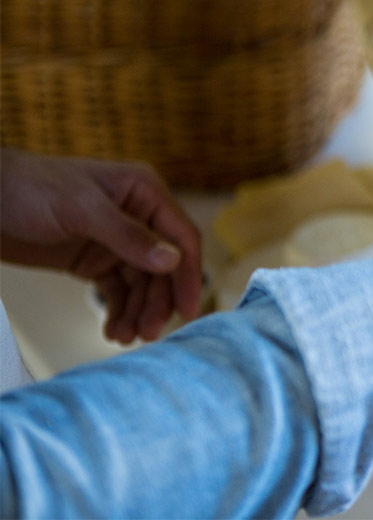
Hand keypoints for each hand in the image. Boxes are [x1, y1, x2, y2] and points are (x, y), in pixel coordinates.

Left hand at [0, 149, 203, 342]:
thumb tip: (173, 260)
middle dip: (157, 301)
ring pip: (141, 283)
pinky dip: (118, 310)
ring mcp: (116, 240)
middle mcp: (137, 216)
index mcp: (144, 193)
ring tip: (125, 337)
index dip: (189, 274)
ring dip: (137, 311)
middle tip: (148, 332)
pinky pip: (117, 290)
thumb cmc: (30, 188)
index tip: (188, 309)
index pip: (181, 236)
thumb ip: (128, 236)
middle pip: (163, 266)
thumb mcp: (81, 210)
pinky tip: (112, 329)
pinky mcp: (94, 259)